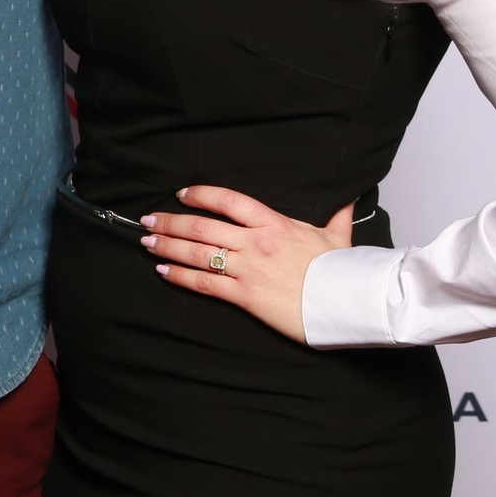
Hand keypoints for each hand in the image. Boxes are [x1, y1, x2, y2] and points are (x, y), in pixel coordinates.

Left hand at [138, 186, 354, 344]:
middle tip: (147, 219)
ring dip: (167, 246)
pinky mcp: (246, 296)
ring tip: (146, 242)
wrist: (348, 302)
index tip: (181, 194)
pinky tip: (163, 271)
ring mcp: (249, 268)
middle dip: (170, 222)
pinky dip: (180, 276)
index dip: (200, 195)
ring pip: (198, 253)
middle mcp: (256, 242)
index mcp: (274, 223)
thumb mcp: (337, 237)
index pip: (228, 200)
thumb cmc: (341, 270)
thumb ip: (337, 215)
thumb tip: (347, 198)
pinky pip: (205, 283)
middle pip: (202, 227)